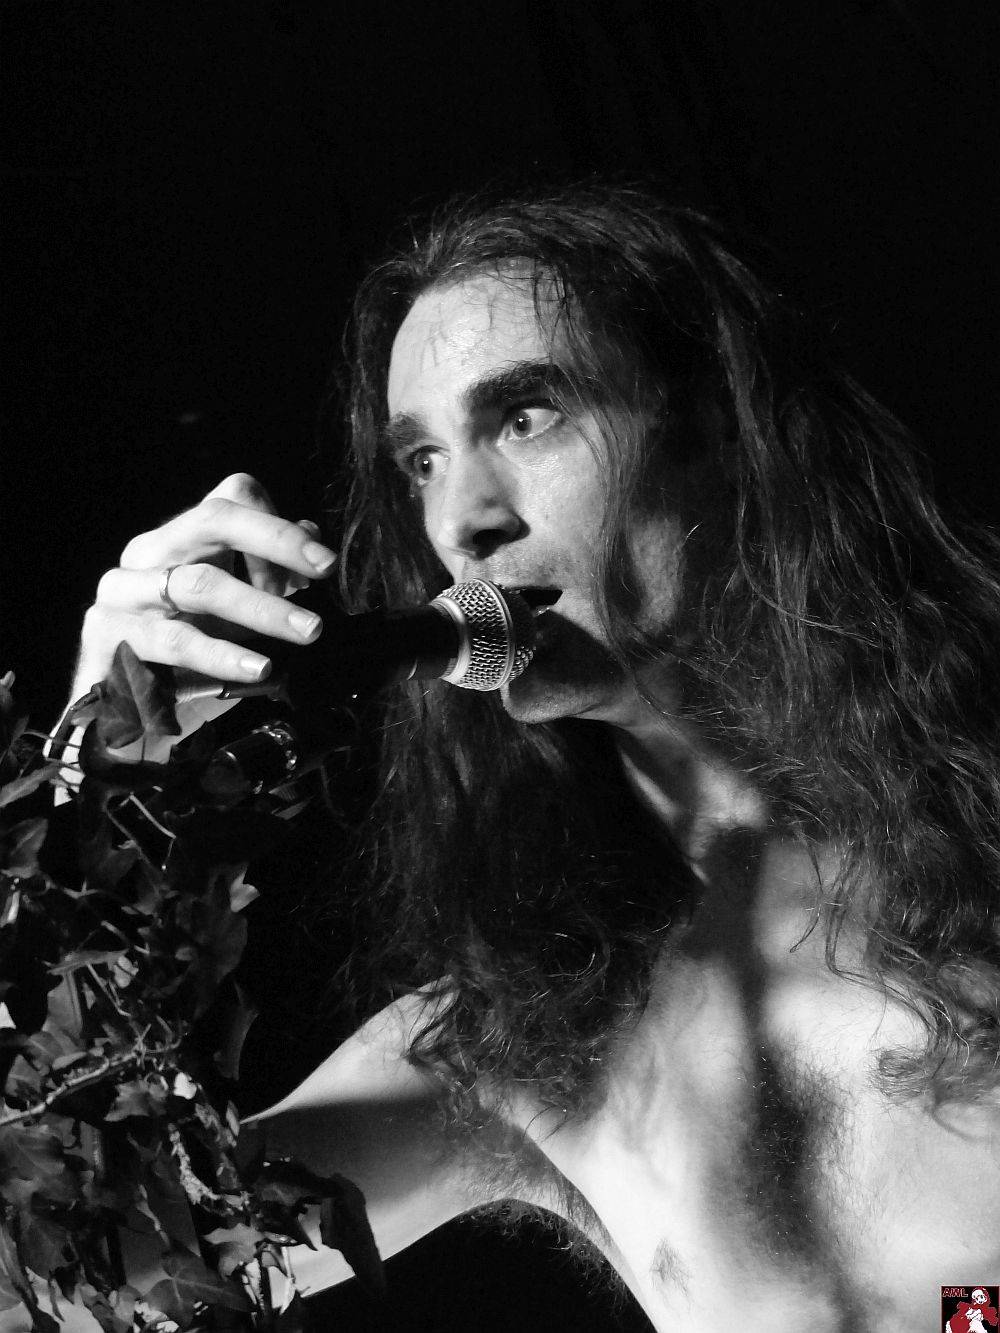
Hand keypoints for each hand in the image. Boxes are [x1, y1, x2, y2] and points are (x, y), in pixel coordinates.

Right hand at [70, 473, 336, 743]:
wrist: (124, 724)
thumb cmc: (187, 663)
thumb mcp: (236, 620)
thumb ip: (267, 579)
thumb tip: (310, 541)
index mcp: (179, 540)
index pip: (230, 500)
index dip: (279, 527)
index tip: (321, 566)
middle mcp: (147, 553)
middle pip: (214, 519)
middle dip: (277, 542)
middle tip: (325, 571)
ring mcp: (122, 591)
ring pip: (200, 584)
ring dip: (263, 607)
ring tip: (308, 630)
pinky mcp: (106, 635)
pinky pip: (174, 641)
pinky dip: (222, 655)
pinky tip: (260, 667)